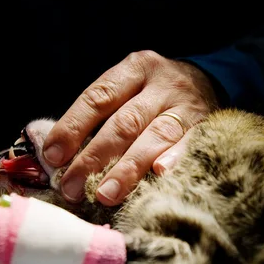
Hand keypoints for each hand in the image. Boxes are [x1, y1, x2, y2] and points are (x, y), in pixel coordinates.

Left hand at [41, 50, 217, 204]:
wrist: (211, 81)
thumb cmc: (154, 95)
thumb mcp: (129, 91)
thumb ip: (99, 118)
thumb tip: (59, 160)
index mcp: (134, 70)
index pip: (98, 97)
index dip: (73, 127)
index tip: (53, 157)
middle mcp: (161, 84)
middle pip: (124, 122)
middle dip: (95, 157)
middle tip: (72, 188)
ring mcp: (187, 105)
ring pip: (156, 135)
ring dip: (128, 168)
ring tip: (106, 194)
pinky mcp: (209, 125)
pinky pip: (190, 144)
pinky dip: (174, 159)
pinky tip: (159, 175)